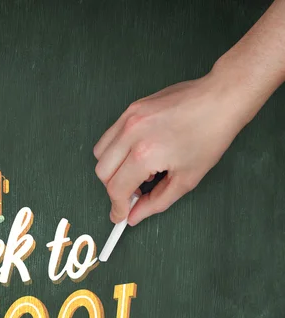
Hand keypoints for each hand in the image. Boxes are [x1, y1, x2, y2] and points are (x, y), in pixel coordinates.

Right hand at [93, 68, 250, 225]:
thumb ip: (156, 202)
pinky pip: (109, 136)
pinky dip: (115, 150)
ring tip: (135, 171)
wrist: (221, 98)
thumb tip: (136, 215)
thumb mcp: (186, 179)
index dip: (118, 207)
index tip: (121, 214)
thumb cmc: (210, 134)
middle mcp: (131, 134)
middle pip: (102, 172)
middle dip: (114, 188)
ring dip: (111, 169)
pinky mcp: (131, 109)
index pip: (116, 189)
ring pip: (100, 153)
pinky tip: (135, 154)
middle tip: (134, 192)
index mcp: (145, 154)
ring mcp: (129, 118)